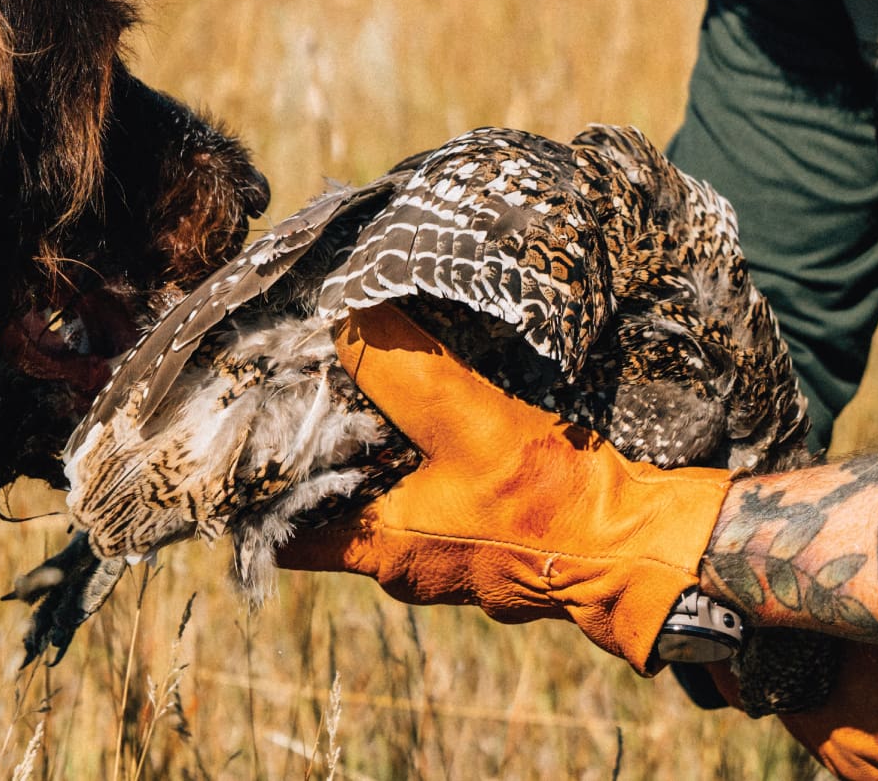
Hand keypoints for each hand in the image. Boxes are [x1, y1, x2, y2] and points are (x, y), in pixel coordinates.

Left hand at [277, 304, 732, 669]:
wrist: (640, 546)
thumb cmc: (550, 501)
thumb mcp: (467, 423)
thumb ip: (405, 372)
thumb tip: (348, 318)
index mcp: (381, 549)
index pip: (280, 529)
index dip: (250, 483)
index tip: (237, 424)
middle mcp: (405, 560)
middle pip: (331, 501)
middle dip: (318, 441)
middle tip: (303, 372)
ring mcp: (449, 549)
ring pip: (386, 488)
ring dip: (376, 437)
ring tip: (366, 367)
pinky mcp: (490, 528)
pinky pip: (435, 483)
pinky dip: (424, 444)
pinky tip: (437, 393)